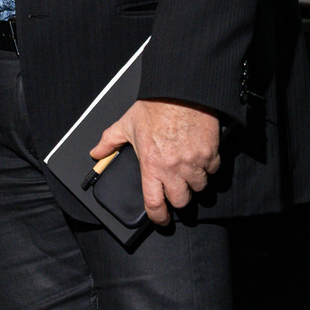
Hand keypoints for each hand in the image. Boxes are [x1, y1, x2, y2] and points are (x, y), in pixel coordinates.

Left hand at [90, 98, 220, 225]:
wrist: (179, 89)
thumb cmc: (154, 106)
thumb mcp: (126, 123)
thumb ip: (109, 141)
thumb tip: (96, 153)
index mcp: (151, 165)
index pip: (154, 204)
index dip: (158, 217)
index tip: (161, 219)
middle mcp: (173, 168)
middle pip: (181, 201)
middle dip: (179, 199)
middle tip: (176, 191)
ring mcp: (193, 162)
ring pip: (199, 188)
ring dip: (194, 184)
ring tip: (189, 174)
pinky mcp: (210, 152)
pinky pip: (213, 170)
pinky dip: (208, 167)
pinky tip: (201, 159)